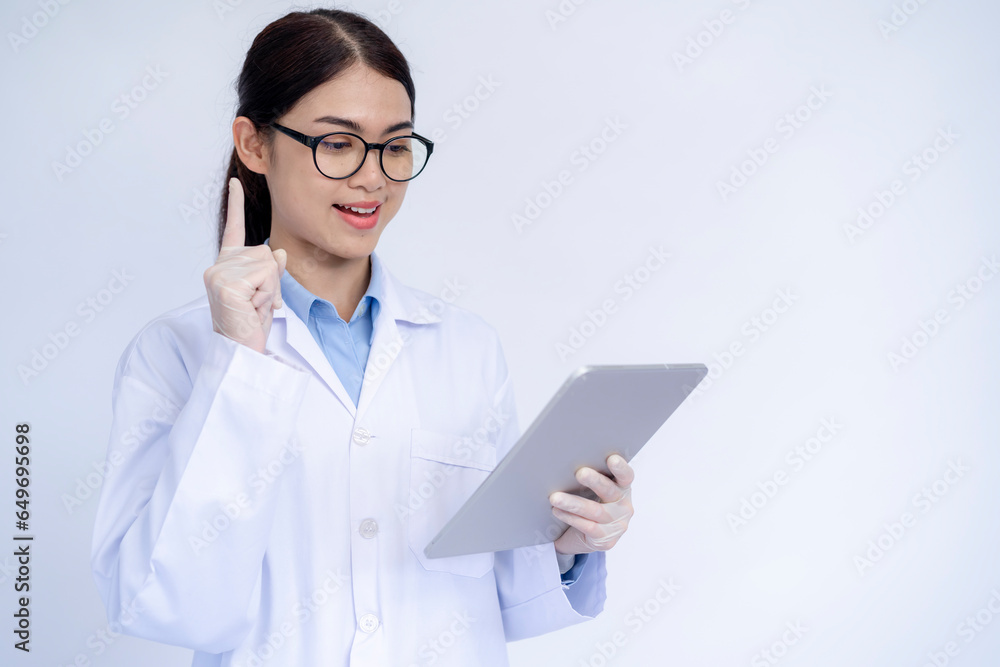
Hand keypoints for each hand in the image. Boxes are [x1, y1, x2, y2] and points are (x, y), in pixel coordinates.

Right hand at [203, 178, 287, 353]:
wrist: (241, 350)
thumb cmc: (250, 323)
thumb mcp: (266, 291)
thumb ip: (270, 268)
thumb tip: (278, 252)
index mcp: (225, 265)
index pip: (232, 229)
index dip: (235, 204)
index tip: (235, 181)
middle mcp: (218, 266)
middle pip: (264, 251)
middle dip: (272, 279)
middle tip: (259, 303)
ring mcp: (219, 274)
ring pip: (267, 263)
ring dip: (270, 288)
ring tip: (255, 307)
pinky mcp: (226, 284)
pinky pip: (264, 276)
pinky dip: (266, 294)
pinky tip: (252, 308)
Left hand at [550, 454, 634, 554]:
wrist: (583, 538)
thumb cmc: (588, 506)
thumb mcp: (593, 492)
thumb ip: (589, 479)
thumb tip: (567, 462)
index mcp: (623, 489)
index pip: (626, 476)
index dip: (620, 468)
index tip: (612, 459)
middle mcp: (624, 506)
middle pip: (609, 491)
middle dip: (594, 481)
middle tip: (580, 473)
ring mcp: (617, 525)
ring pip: (594, 510)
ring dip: (573, 503)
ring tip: (555, 497)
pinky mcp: (606, 540)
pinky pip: (587, 527)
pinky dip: (570, 517)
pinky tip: (557, 511)